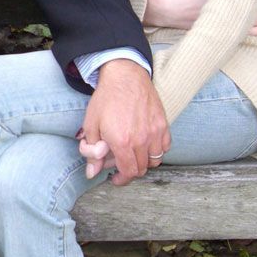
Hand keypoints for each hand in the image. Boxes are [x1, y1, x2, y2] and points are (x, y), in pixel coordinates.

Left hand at [77, 59, 169, 186]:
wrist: (125, 76)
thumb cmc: (106, 99)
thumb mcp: (91, 125)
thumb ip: (91, 152)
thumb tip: (92, 173)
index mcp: (122, 142)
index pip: (129, 172)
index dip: (122, 180)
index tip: (116, 179)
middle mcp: (141, 140)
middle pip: (142, 168)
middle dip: (131, 171)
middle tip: (121, 164)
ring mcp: (155, 132)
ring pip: (155, 160)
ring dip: (144, 162)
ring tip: (134, 154)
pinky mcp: (163, 124)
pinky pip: (165, 146)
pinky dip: (157, 150)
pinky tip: (146, 144)